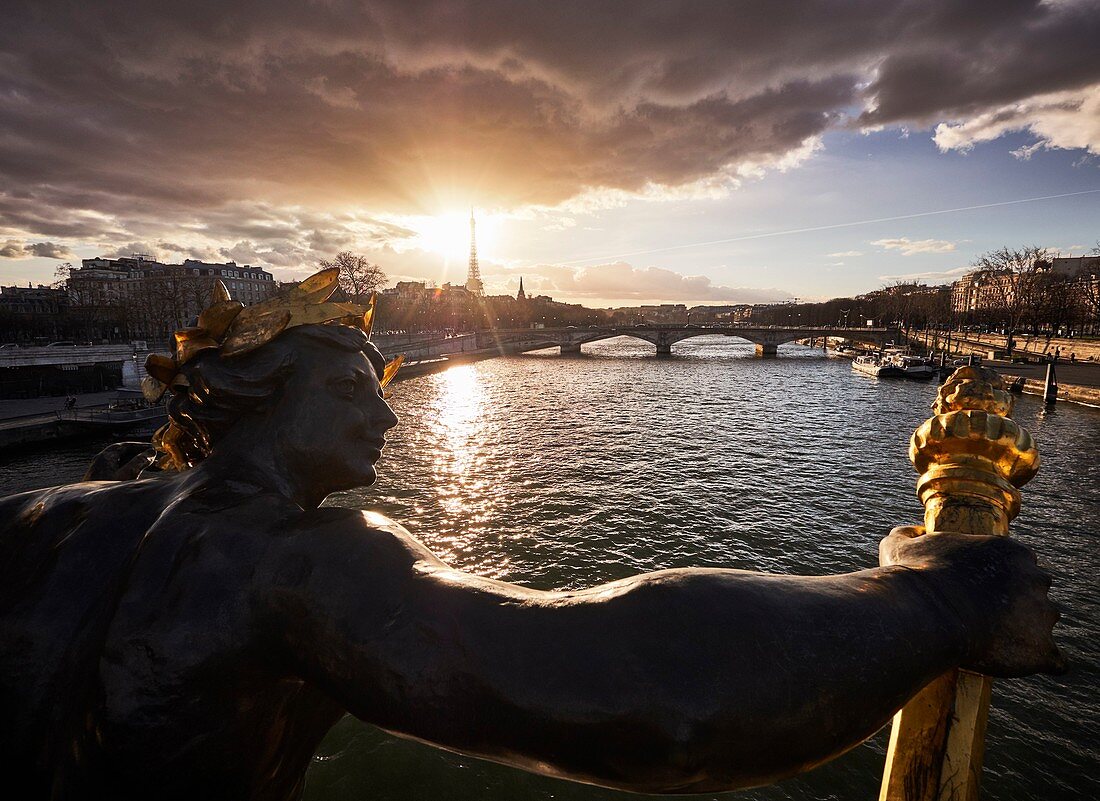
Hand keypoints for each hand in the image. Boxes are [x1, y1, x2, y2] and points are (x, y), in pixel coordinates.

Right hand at [880, 526, 1065, 677]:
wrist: (926, 614)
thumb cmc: (916, 578)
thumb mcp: (903, 546)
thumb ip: (908, 535)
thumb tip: (907, 533)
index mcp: (1012, 552)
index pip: (1018, 564)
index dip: (996, 580)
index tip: (975, 591)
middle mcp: (1036, 579)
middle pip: (1035, 592)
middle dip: (1017, 604)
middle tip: (984, 617)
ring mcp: (1044, 614)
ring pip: (1043, 624)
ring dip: (1025, 632)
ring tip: (992, 642)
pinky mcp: (1043, 649)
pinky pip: (1053, 660)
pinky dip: (1037, 661)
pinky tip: (1013, 661)